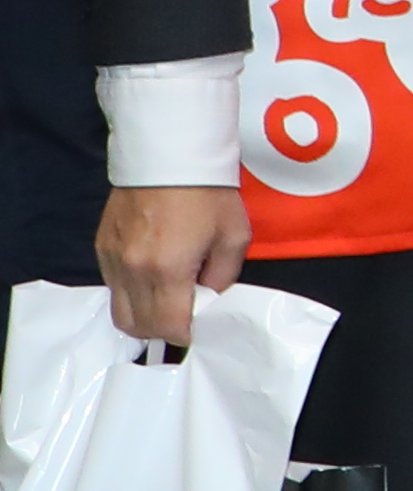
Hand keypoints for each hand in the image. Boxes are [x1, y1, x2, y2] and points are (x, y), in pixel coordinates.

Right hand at [100, 182, 240, 347]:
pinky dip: (130, 294)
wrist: (168, 155)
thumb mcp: (234, 237)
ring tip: (167, 303)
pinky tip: (151, 281)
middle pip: (139, 327)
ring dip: (143, 316)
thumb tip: (208, 298)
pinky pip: (111, 287)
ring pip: (119, 312)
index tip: (200, 326)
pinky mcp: (100, 248)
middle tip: (184, 317)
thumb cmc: (209, 195)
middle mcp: (133, 271)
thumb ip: (222, 277)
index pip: (170, 327)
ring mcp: (112, 260)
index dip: (188, 334)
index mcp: (168, 271)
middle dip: (164, 331)